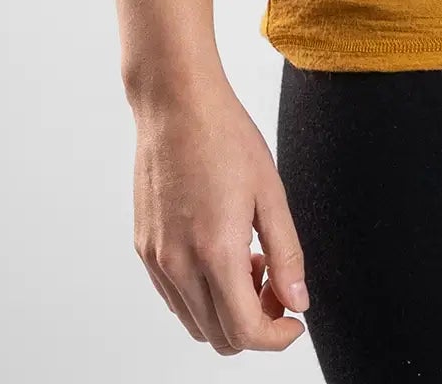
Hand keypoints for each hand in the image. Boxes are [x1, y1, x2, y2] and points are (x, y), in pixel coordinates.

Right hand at [132, 78, 309, 354]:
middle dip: (255, 324)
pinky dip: (201, 294)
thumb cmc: (226, 137)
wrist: (176, 103)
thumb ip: (286, 254)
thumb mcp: (270, 193)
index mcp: (215, 251)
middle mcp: (178, 263)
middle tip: (274, 283)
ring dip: (227, 311)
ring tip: (248, 260)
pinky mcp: (143, 248)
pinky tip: (220, 252)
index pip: (246, 331)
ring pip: (195, 323)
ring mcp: (156, 258)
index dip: (277, 337)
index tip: (294, 321)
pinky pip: (174, 297)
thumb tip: (298, 301)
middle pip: (219, 337)